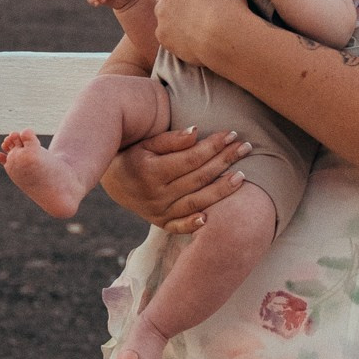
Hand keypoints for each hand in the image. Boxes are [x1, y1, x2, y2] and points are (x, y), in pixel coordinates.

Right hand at [102, 123, 248, 234]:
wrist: (113, 181)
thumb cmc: (132, 155)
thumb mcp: (146, 143)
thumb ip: (170, 140)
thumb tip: (197, 131)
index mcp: (151, 171)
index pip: (191, 158)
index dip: (213, 146)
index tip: (232, 134)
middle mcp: (155, 195)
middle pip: (198, 178)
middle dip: (224, 161)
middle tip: (246, 147)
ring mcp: (158, 211)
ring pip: (196, 202)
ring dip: (221, 190)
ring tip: (242, 176)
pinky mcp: (160, 222)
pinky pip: (179, 226)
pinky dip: (194, 224)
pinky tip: (211, 218)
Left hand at [150, 0, 253, 71]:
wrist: (225, 38)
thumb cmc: (229, 3)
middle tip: (204, 4)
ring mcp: (162, 13)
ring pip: (166, 8)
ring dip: (177, 12)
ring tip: (197, 22)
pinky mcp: (162, 34)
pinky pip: (167, 30)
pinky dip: (176, 32)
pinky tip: (192, 36)